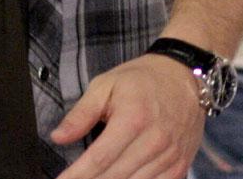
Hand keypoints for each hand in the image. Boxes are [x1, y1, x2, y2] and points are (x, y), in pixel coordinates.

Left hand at [53, 54, 206, 178]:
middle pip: (114, 177)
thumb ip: (81, 113)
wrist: (184, 75)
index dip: (76, 176)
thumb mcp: (106, 84)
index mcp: (133, 119)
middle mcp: (154, 141)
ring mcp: (170, 155)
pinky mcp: (180, 164)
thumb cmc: (143, 79)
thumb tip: (58, 136)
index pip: (99, 159)